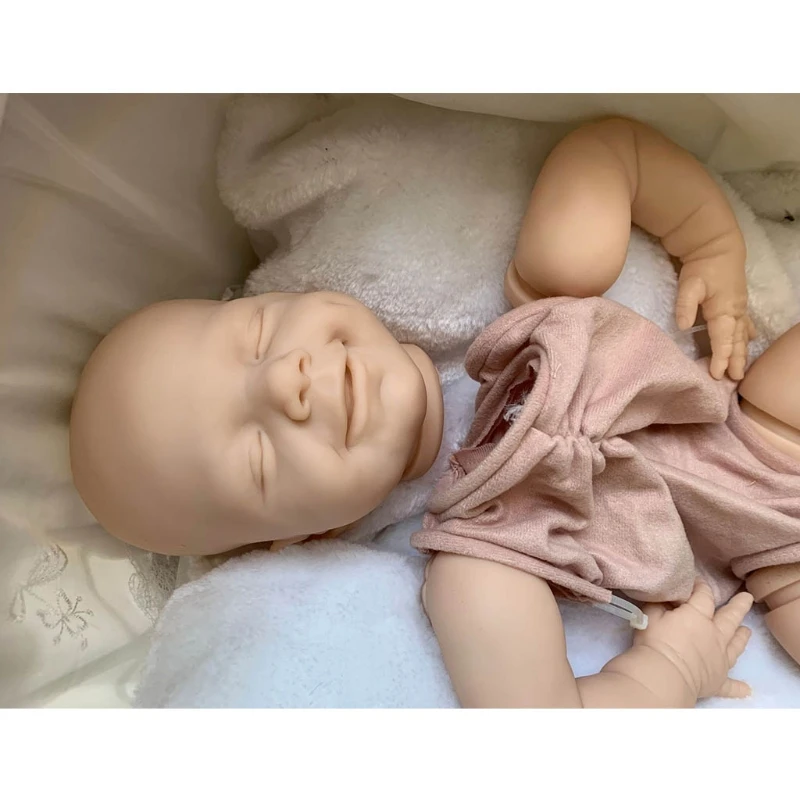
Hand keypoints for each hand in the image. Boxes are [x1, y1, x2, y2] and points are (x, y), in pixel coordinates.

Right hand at [634, 580, 753, 699]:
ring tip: (747, 630)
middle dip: (738, 606)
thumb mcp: (651, 615)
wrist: (664, 675)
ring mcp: (720, 659)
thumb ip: (660, 604)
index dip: (701, 586)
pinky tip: (746, 689)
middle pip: (730, 617)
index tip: (698, 581)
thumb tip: (666, 598)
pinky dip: (738, 687)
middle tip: (747, 597)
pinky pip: (731, 685)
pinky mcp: (718, 680)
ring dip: (742, 637)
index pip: (704, 596)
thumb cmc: (656, 641)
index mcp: (698, 616)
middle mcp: (716, 635)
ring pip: (736, 645)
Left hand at [675, 259, 753, 380]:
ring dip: (742, 351)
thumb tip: (683, 327)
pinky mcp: (737, 302)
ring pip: (742, 335)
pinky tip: (749, 341)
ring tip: (741, 368)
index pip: (722, 340)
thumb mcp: (689, 284)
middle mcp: (735, 312)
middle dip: (735, 361)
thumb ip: (685, 305)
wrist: (716, 246)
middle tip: (734, 380)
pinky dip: (746, 335)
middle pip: (736, 341)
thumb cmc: (702, 266)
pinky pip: (744, 323)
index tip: (717, 375)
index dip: (720, 358)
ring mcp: (738, 307)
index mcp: (723, 310)